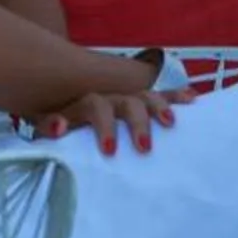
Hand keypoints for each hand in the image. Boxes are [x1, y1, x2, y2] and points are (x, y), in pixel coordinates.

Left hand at [31, 85, 188, 154]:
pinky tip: (193, 100)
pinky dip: (176, 96)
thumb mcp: (44, 121)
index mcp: (87, 103)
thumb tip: (58, 126)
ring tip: (171, 123)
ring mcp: (128, 97)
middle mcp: (110, 96)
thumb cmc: (57, 117)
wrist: (58, 86)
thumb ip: (48, 125)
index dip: (104, 127)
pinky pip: (162, 95)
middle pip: (127, 103)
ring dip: (160, 108)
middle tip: (144, 148)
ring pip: (146, 97)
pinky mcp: (141, 101)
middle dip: (137, 124)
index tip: (111, 151)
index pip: (96, 107)